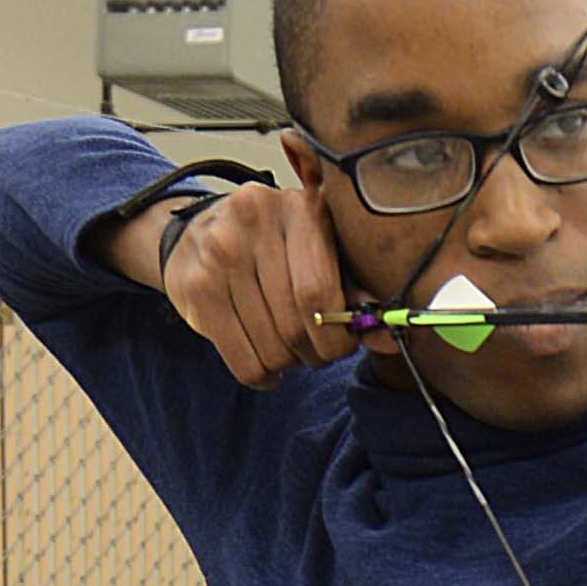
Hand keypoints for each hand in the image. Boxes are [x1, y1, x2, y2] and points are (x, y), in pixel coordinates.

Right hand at [151, 171, 369, 385]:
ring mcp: (218, 252)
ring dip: (288, 364)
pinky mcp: (194, 286)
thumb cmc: (274, 246)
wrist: (198, 230)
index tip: (344, 345)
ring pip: (270, 348)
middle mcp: (255, 222)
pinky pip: (242, 360)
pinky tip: (265, 365)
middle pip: (295, 324)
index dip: (338, 333)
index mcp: (299, 209)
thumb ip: (356, 291)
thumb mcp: (320, 252)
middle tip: (317, 353)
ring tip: (289, 351)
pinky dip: (261, 376)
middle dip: (315, 353)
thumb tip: (392, 338)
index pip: (318, 292)